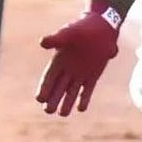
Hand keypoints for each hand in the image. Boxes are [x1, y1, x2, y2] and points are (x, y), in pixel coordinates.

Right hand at [36, 0, 121, 115]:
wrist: (102, 26)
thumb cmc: (82, 27)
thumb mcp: (68, 32)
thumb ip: (56, 39)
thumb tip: (42, 42)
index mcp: (59, 59)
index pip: (49, 78)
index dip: (44, 88)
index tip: (39, 98)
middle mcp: (67, 69)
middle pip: (57, 88)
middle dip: (52, 99)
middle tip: (48, 111)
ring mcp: (80, 74)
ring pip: (71, 92)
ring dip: (66, 103)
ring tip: (62, 114)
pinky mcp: (93, 76)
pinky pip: (87, 90)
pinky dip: (84, 99)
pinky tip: (81, 108)